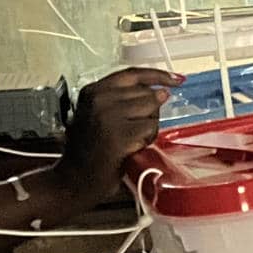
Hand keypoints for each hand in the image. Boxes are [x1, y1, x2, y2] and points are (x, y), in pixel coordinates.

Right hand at [52, 67, 180, 206]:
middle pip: (146, 93)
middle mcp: (99, 99)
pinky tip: (132, 147)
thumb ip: (125, 100)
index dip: (158, 75)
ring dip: (148, 126)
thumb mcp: (99, 115)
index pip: (133, 74)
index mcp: (93, 91)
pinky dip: (147, 139)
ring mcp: (108, 116)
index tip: (177, 78)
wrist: (75, 178)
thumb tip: (162, 92)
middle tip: (133, 130)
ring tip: (130, 140)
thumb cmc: (90, 149)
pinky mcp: (120, 134)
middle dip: (149, 112)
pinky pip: (151, 127)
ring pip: (152, 110)